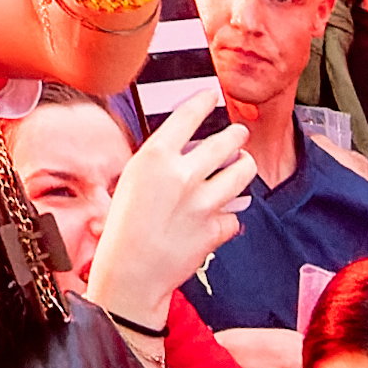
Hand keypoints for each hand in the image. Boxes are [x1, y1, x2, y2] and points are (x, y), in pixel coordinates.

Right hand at [86, 84, 257, 317]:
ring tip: (244, 164)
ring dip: (245, 165)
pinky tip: (221, 213)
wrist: (130, 272)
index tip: (211, 96)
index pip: (188, 115)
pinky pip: (234, 214)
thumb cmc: (123, 227)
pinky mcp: (217, 228)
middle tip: (238, 132)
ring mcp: (204, 202)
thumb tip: (185, 150)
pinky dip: (229, 213)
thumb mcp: (132, 179)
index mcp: (156, 157)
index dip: (203, 101)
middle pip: (226, 141)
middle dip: (236, 134)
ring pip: (242, 172)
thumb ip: (160, 161)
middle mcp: (183, 174)